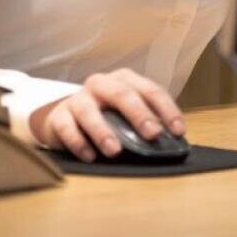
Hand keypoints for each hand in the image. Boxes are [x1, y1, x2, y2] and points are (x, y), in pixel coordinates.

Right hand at [28, 68, 185, 161]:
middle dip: (139, 114)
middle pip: (121, 94)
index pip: (150, 90)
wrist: (64, 120)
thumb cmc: (105, 117)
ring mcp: (78, 98)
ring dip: (103, 131)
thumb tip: (172, 142)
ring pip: (89, 111)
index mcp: (124, 80)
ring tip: (115, 151)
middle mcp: (101, 84)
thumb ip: (146, 122)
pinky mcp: (58, 116)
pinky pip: (66, 127)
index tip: (178, 131)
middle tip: (152, 134)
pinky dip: (78, 142)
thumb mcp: (127, 114)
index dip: (166, 110)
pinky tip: (90, 156)